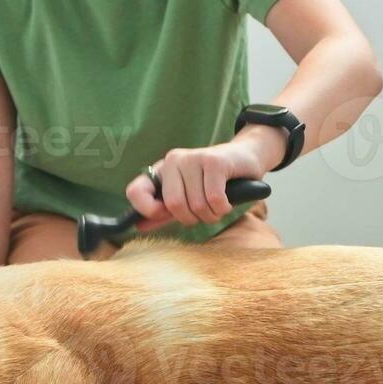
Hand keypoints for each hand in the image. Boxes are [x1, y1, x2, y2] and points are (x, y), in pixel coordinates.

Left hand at [125, 138, 271, 231]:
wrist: (246, 157)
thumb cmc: (215, 182)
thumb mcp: (185, 198)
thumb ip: (162, 212)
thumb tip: (138, 226)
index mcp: (161, 170)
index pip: (135, 192)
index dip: (148, 211)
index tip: (166, 215)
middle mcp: (173, 160)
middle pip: (174, 205)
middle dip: (193, 218)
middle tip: (204, 212)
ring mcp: (194, 158)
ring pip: (197, 205)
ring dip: (212, 215)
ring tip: (218, 205)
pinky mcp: (214, 161)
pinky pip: (214, 199)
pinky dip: (223, 208)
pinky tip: (226, 201)